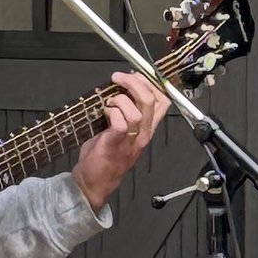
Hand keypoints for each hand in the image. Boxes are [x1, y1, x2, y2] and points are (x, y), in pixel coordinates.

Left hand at [75, 74, 167, 211]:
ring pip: (138, 110)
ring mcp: (132, 139)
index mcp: (147, 129)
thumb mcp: (121, 132)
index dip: (152, 83)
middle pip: (152, 100)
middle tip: (119, 77)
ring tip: (109, 100)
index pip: (163, 101)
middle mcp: (144, 133)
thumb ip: (125, 112)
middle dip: (136, 82)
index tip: (136, 74)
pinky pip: (122, 122)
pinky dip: (113, 111)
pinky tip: (105, 112)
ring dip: (122, 98)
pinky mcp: (116, 143)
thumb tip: (120, 88)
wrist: (94, 182)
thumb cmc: (105, 156)